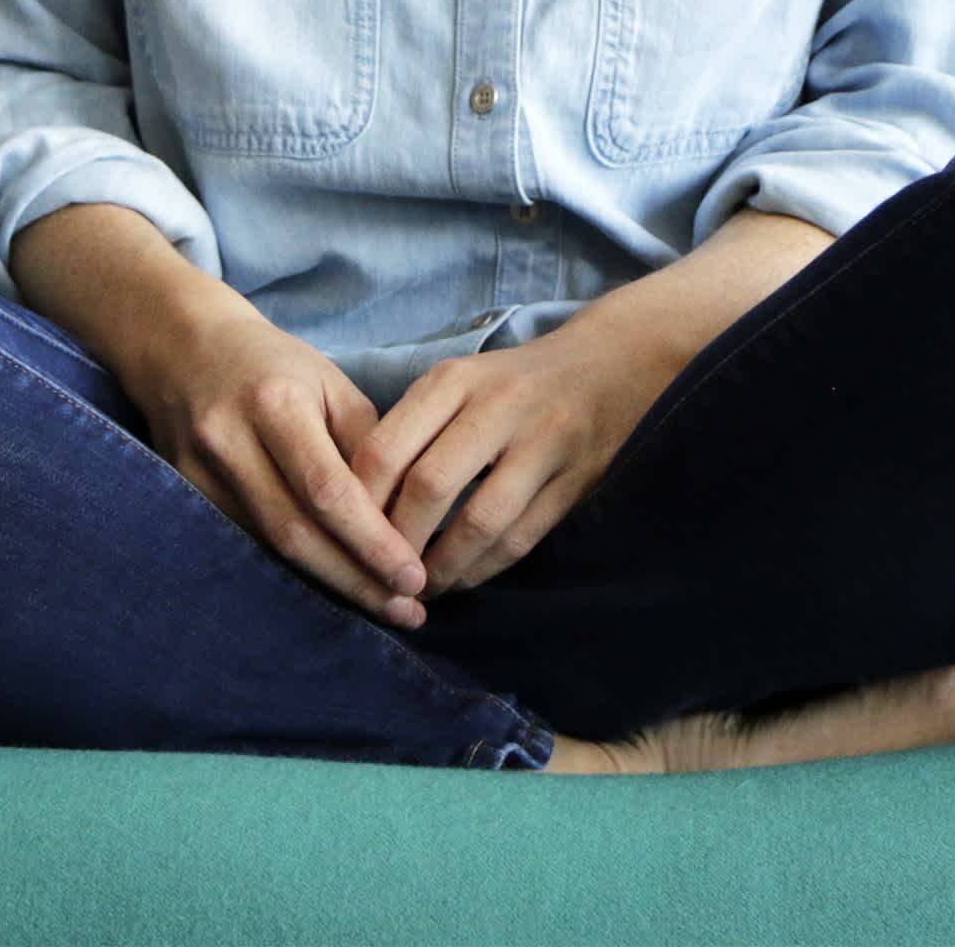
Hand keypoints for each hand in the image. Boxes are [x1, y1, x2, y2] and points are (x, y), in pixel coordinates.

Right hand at [118, 307, 430, 628]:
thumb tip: (404, 522)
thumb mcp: (332, 385)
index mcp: (274, 403)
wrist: (184, 351)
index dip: (371, 542)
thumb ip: (369, 448)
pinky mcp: (186, 498)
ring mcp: (198, 476)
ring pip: (269, 550)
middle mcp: (228, 442)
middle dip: (356, 579)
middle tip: (408, 611)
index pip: (327, 490)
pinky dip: (294, 574)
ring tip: (383, 608)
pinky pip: (248, 548)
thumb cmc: (275, 367)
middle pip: (296, 533)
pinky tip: (333, 590)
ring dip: (329, 586)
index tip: (414, 576)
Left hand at [351, 322, 675, 598]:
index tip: (344, 539)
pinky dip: (484, 568)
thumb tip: (356, 507)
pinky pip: (521, 537)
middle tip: (380, 574)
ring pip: (480, 521)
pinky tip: (462, 578)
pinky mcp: (575, 480)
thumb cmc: (511, 384)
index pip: (385, 449)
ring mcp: (542, 443)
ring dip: (444, 567)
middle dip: (398, 543)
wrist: (610, 364)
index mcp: (453, 380)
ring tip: (422, 589)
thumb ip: (409, 433)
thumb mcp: (456, 384)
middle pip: (428, 487)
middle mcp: (496, 406)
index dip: (358, 506)